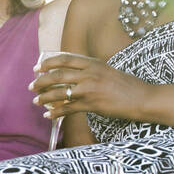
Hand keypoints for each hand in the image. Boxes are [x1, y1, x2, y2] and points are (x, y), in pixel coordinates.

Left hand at [31, 52, 152, 122]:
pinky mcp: (91, 104)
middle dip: (41, 81)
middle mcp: (89, 74)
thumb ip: (90, 70)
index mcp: (93, 63)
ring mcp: (89, 89)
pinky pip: (68, 108)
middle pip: (58, 75)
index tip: (37, 67)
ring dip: (45, 97)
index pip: (65, 59)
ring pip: (60, 92)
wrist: (141, 98)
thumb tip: (72, 75)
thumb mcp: (107, 70)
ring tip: (36, 101)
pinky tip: (48, 115)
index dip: (48, 63)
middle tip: (31, 86)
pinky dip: (56, 112)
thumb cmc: (126, 85)